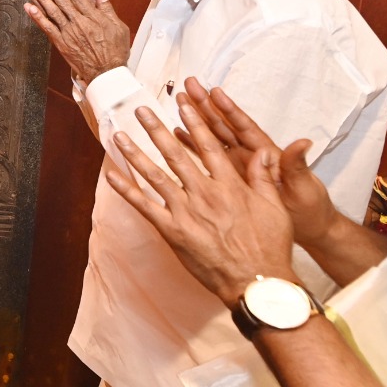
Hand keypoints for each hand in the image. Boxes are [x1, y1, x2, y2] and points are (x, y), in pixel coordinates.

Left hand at [22, 0, 130, 81]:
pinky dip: (38, 17)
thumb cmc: (115, 50)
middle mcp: (79, 24)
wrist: (107, 73)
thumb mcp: (117, 26)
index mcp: (93, 18)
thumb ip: (106, 8)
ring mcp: (69, 34)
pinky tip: (29, 7)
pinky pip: (47, 28)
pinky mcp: (62, 44)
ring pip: (52, 13)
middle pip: (61, 2)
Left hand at [103, 103, 297, 306]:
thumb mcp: (275, 207)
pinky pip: (145, 207)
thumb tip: (263, 151)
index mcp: (230, 185)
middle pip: (177, 155)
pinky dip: (127, 190)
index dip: (194, 124)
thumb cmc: (268, 246)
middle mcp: (205, 194)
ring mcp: (186, 212)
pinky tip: (112, 175)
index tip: (182, 105)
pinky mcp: (173, 232)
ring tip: (119, 136)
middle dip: (157, 130)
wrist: (256, 281)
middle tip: (141, 110)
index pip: (208, 147)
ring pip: (156, 176)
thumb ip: (264, 177)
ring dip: (136, 154)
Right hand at [173, 79, 340, 247]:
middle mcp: (250, 157)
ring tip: (179, 103)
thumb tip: (304, 142)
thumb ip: (297, 165)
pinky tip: (178, 135)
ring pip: (213, 139)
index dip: (229, 110)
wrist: (306, 230)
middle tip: (189, 87)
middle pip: (224, 127)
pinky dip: (192, 145)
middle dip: (206, 106)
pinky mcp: (230, 179)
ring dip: (196, 121)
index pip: (244, 128)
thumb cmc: (308, 210)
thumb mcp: (304, 187)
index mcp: (266, 155)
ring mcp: (239, 167)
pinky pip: (207, 158)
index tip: (214, 92)